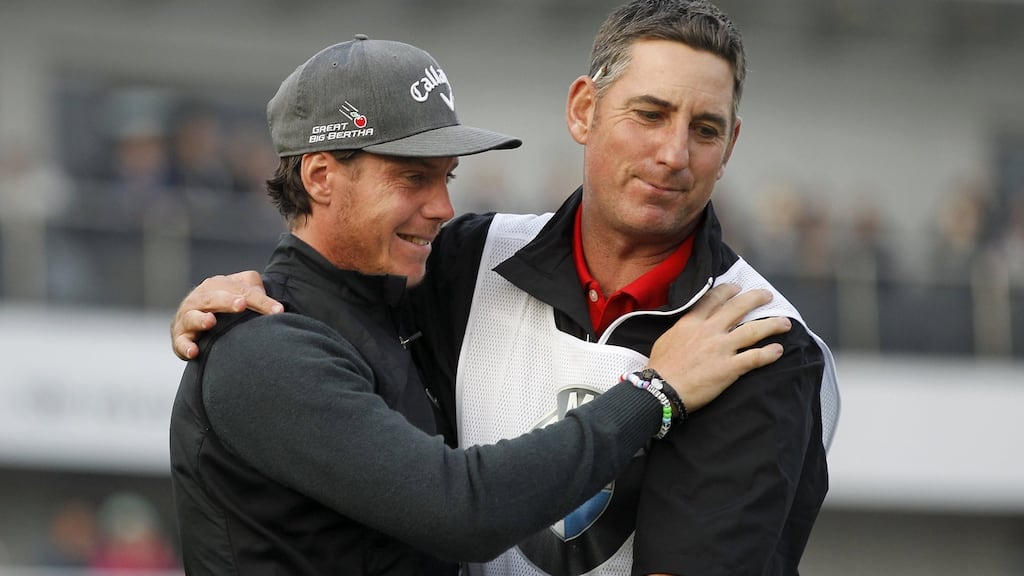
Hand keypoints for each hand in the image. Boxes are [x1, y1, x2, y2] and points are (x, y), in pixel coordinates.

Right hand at [170, 271, 282, 359]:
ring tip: (211, 321)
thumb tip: (274, 303)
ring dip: (200, 319)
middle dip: (227, 301)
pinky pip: (181, 343)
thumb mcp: (240, 291)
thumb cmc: (224, 304)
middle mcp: (199, 299)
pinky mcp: (180, 338)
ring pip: (192, 317)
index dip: (260, 300)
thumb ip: (255, 289)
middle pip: (213, 298)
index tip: (278, 310)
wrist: (195, 318)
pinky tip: (194, 351)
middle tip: (242, 304)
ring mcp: (187, 318)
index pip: (241, 290)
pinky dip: (186, 347)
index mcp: (216, 286)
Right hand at [646, 284, 789, 411]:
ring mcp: (721, 348)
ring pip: (753, 330)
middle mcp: (710, 330)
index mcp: (692, 322)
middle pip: (739, 308)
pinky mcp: (730, 367)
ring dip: (772, 325)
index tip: (738, 288)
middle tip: (768, 296)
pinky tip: (778, 350)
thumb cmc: (660, 367)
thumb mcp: (666, 338)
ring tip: (785, 323)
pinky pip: (755, 357)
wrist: (662, 388)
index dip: (729, 290)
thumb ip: (682, 329)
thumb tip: (688, 327)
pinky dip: (769, 353)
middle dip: (756, 299)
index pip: (714, 299)